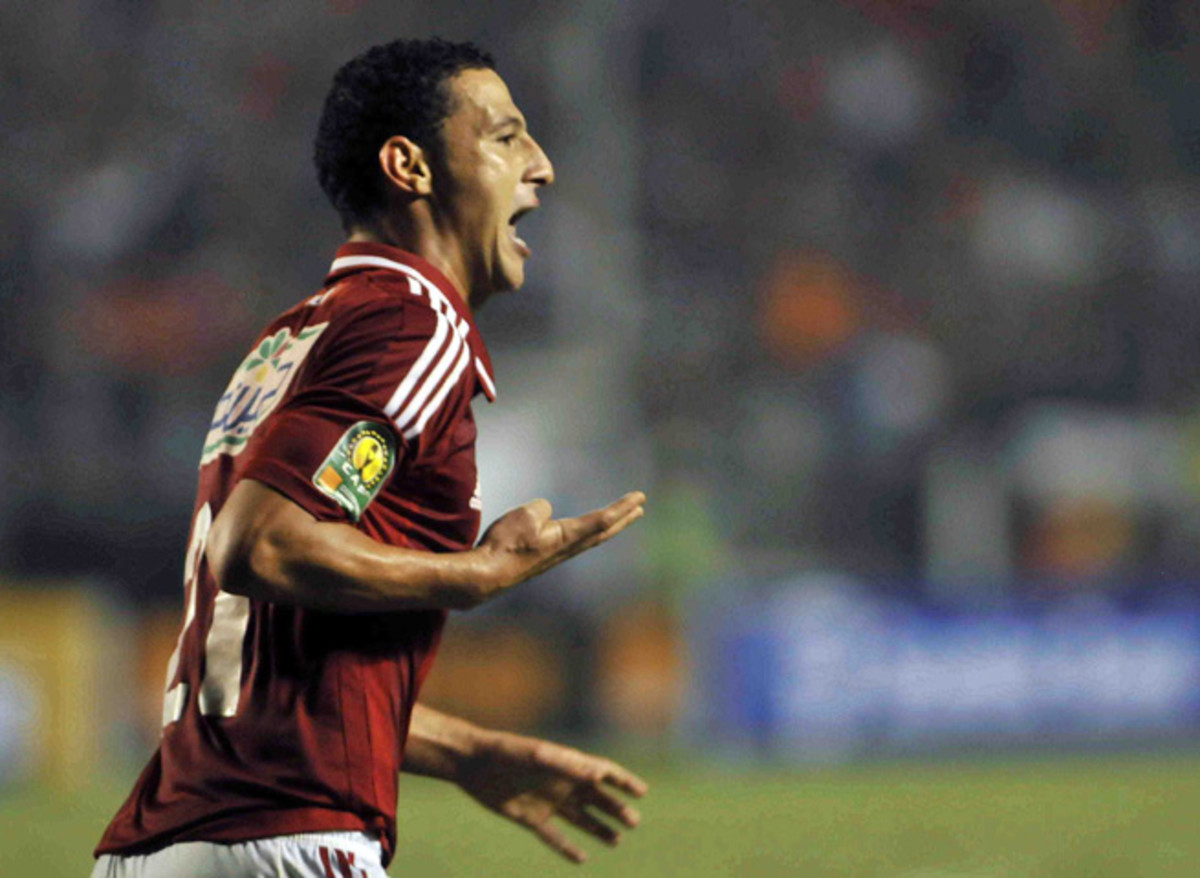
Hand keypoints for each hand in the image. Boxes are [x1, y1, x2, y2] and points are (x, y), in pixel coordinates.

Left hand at [457, 732, 648, 863]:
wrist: (472, 764)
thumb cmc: (506, 752)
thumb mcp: (537, 756)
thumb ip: (567, 765)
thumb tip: (599, 776)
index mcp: (567, 765)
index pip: (603, 772)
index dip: (623, 781)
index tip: (642, 792)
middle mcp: (561, 783)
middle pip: (596, 798)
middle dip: (616, 808)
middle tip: (634, 822)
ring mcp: (547, 802)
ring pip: (580, 818)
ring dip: (599, 828)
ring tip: (617, 840)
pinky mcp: (531, 818)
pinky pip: (554, 836)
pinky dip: (567, 848)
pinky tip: (582, 859)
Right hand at [468, 492, 644, 605]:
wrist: (487, 576)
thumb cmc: (506, 545)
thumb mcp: (525, 516)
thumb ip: (542, 508)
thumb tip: (546, 512)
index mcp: (567, 536)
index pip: (602, 520)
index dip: (621, 507)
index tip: (639, 497)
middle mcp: (567, 547)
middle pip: (603, 531)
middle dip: (623, 518)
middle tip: (640, 507)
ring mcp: (556, 554)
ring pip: (590, 537)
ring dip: (608, 526)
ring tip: (621, 518)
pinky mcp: (544, 557)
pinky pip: (574, 541)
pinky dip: (588, 532)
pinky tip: (580, 531)